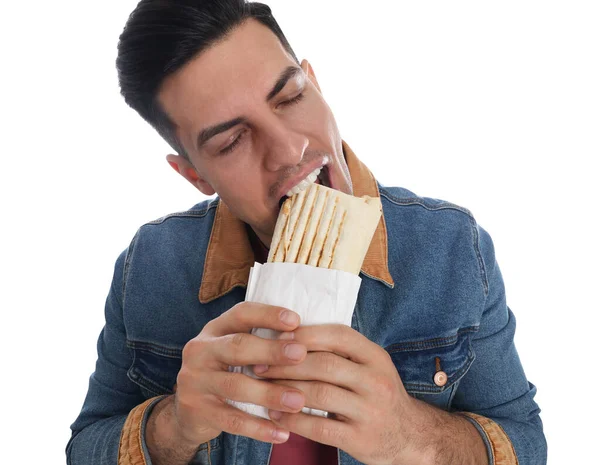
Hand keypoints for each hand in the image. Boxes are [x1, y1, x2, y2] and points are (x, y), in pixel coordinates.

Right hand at [172, 302, 309, 445]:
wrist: (187, 411)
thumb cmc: (226, 372)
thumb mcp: (236, 351)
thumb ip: (261, 343)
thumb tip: (303, 341)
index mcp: (215, 330)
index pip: (241, 314)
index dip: (267, 315)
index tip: (295, 320)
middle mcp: (200, 350)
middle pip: (237, 346)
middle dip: (271, 350)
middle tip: (300, 354)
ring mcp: (194, 381)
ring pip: (236, 386)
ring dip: (270, 394)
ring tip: (298, 401)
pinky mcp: (196, 410)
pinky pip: (231, 420)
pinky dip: (258, 428)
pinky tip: (282, 432)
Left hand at [255, 325, 432, 464]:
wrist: (408, 435)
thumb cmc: (376, 392)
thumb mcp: (369, 365)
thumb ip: (339, 351)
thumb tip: (288, 335)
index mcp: (376, 356)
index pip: (338, 335)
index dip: (305, 334)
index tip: (276, 338)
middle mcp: (376, 381)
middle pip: (325, 364)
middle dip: (286, 364)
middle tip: (259, 365)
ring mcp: (371, 411)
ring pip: (320, 394)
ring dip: (285, 391)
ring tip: (262, 389)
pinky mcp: (361, 439)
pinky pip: (320, 428)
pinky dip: (294, 420)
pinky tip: (276, 416)